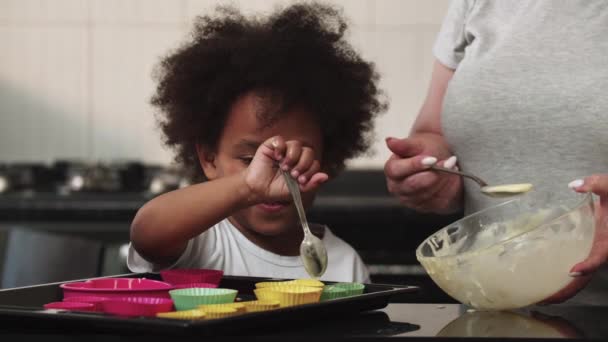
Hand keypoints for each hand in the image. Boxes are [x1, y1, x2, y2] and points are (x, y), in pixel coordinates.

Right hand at [244, 135, 327, 201]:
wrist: (258, 189)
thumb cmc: (275, 190)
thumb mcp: (296, 190)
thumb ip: (311, 184)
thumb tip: (325, 176)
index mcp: (302, 166)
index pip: (314, 162)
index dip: (310, 170)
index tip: (301, 180)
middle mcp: (294, 156)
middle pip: (308, 151)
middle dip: (303, 164)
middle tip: (293, 174)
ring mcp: (283, 150)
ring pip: (296, 144)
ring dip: (292, 157)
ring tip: (284, 167)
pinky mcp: (271, 145)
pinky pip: (280, 140)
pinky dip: (280, 148)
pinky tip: (276, 158)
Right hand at [383, 134, 462, 212]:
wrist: (440, 159)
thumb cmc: (426, 150)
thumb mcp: (417, 144)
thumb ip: (404, 145)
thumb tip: (389, 141)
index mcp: (392, 170)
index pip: (396, 170)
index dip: (414, 165)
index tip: (431, 159)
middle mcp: (397, 187)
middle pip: (412, 185)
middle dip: (432, 174)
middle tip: (449, 162)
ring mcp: (410, 199)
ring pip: (427, 193)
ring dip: (442, 180)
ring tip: (452, 166)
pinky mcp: (425, 207)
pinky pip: (438, 201)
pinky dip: (448, 188)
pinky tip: (452, 177)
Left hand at [540, 174, 607, 303]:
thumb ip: (596, 184)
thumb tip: (575, 185)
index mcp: (607, 239)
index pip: (600, 256)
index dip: (588, 265)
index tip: (572, 271)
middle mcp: (602, 248)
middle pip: (587, 274)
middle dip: (568, 289)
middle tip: (545, 299)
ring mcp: (596, 251)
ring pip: (582, 275)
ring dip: (565, 288)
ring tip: (542, 297)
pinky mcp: (591, 250)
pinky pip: (580, 269)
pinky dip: (567, 279)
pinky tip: (550, 281)